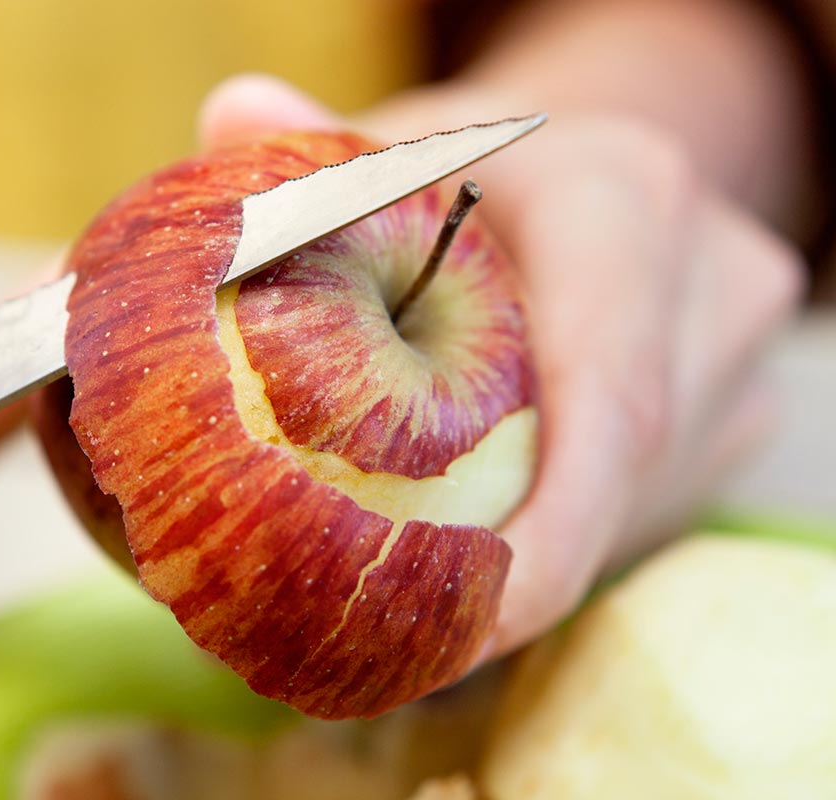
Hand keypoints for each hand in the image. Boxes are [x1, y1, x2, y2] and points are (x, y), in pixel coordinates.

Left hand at [198, 74, 804, 659]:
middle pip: (625, 473)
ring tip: (430, 615)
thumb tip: (231, 119)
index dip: (551, 529)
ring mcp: (735, 360)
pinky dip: (559, 540)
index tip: (470, 621)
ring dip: (537, 563)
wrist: (593, 168)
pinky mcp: (729, 414)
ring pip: (640, 504)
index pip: (608, 393)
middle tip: (409, 645)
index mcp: (631, 203)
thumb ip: (320, 148)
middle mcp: (711, 285)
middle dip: (523, 572)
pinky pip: (646, 504)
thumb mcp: (401, 147)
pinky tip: (483, 564)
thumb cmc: (476, 165)